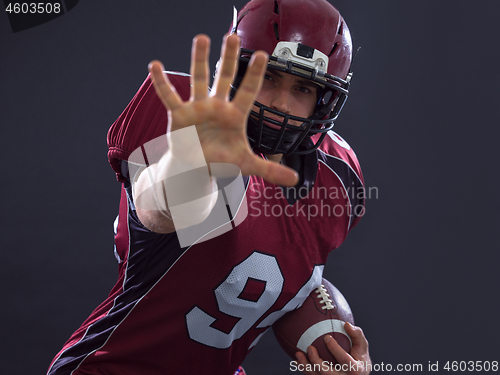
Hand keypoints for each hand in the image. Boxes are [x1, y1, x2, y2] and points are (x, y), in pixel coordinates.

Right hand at [148, 33, 297, 185]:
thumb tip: (295, 180)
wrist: (197, 168)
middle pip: (224, 78)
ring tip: (202, 38)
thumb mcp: (246, 165)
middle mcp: (217, 106)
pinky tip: (155, 65)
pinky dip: (161, 82)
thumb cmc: (222, 161)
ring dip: (199, 60)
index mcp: (235, 115)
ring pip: (199, 80)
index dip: (254, 74)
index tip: (263, 54)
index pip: (248, 91)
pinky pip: (169, 96)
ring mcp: (198, 108)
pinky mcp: (179, 115)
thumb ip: (270, 169)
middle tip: (232, 36)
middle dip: (229, 58)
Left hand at [295, 322, 370, 374]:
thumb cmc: (359, 356)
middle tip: (309, 348)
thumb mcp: (362, 345)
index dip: (335, 349)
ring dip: (306, 366)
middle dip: (316, 361)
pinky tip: (297, 361)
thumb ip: (356, 334)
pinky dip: (304, 369)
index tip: (326, 337)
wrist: (358, 374)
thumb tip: (347, 324)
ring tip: (298, 355)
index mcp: (355, 369)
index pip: (344, 360)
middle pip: (327, 372)